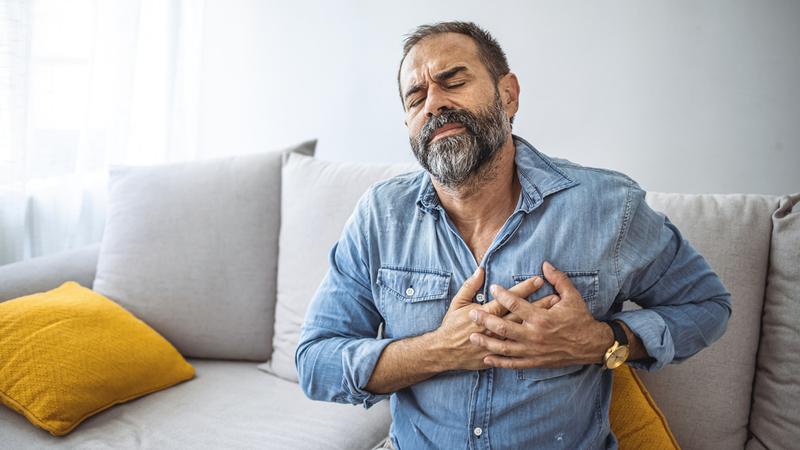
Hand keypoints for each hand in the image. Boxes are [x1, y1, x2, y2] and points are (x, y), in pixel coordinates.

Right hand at [433, 266, 547, 370]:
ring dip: (538, 322)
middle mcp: (494, 329)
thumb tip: (481, 270)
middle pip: (521, 315)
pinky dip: (533, 341)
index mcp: (484, 314)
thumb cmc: (451, 326)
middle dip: (539, 305)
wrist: (445, 352)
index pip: (508, 299)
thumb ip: (470, 286)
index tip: (538, 280)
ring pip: (524, 331)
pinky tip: (543, 336)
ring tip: (554, 315)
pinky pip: (519, 349)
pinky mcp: (498, 355)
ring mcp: (497, 344)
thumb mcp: (457, 303)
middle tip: (556, 296)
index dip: (524, 289)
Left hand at [468, 261, 609, 368]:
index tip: (492, 287)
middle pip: (504, 327)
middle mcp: (535, 335)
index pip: (517, 305)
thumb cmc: (581, 319)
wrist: (592, 345)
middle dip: (486, 320)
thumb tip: (545, 264)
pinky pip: (514, 363)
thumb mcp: (572, 296)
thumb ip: (558, 279)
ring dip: (487, 342)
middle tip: (472, 313)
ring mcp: (534, 351)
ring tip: (473, 336)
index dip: (503, 295)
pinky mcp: (535, 361)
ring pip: (505, 347)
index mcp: (542, 318)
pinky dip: (499, 361)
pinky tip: (487, 358)